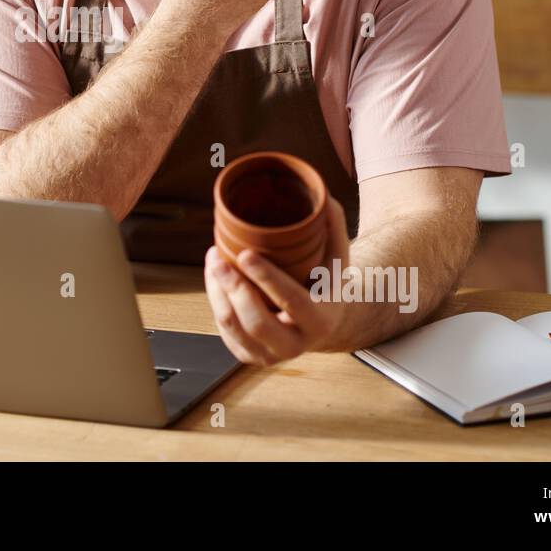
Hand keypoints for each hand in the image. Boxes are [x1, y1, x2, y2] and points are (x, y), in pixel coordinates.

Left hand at [203, 197, 349, 365]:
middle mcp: (296, 345)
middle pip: (255, 320)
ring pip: (233, 325)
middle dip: (232, 286)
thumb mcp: (338, 258)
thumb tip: (322, 194)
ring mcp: (270, 355)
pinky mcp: (250, 355)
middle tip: (217, 256)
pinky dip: (215, 300)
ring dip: (217, 290)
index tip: (244, 254)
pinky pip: (224, 330)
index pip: (291, 300)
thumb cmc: (327, 284)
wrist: (324, 324)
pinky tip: (215, 278)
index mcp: (320, 320)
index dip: (266, 278)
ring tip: (213, 260)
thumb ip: (334, 226)